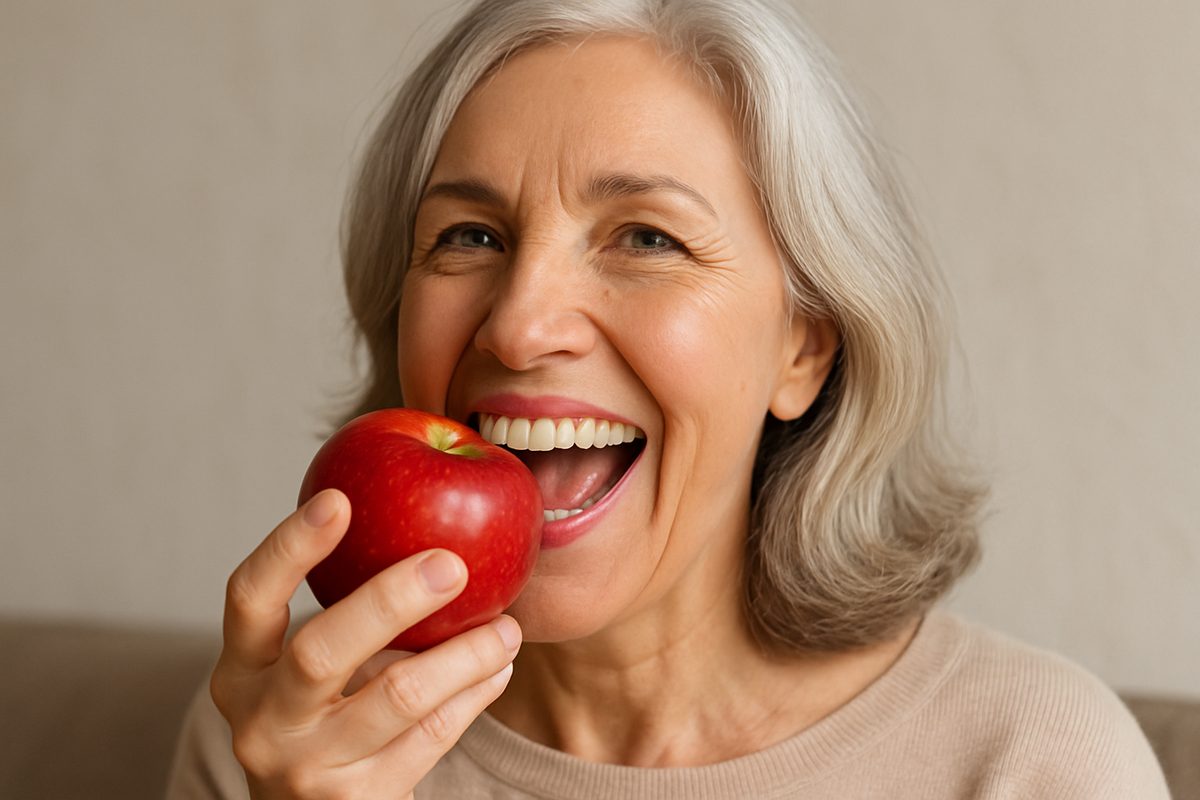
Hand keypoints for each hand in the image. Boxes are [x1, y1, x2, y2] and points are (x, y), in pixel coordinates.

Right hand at [210, 489, 520, 798]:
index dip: (289, 546)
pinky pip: (432, 735)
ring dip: (464, 653)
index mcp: (240, 672)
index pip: (249, 597)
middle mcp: (262, 721)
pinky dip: (474, 694)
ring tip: (507, 627)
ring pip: (398, 696)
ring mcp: (307, 768)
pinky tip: (497, 668)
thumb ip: (342, 609)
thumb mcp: (305, 672)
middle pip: (321, 650)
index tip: (340, 498)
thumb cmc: (321, 721)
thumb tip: (421, 515)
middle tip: (453, 563)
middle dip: (391, 599)